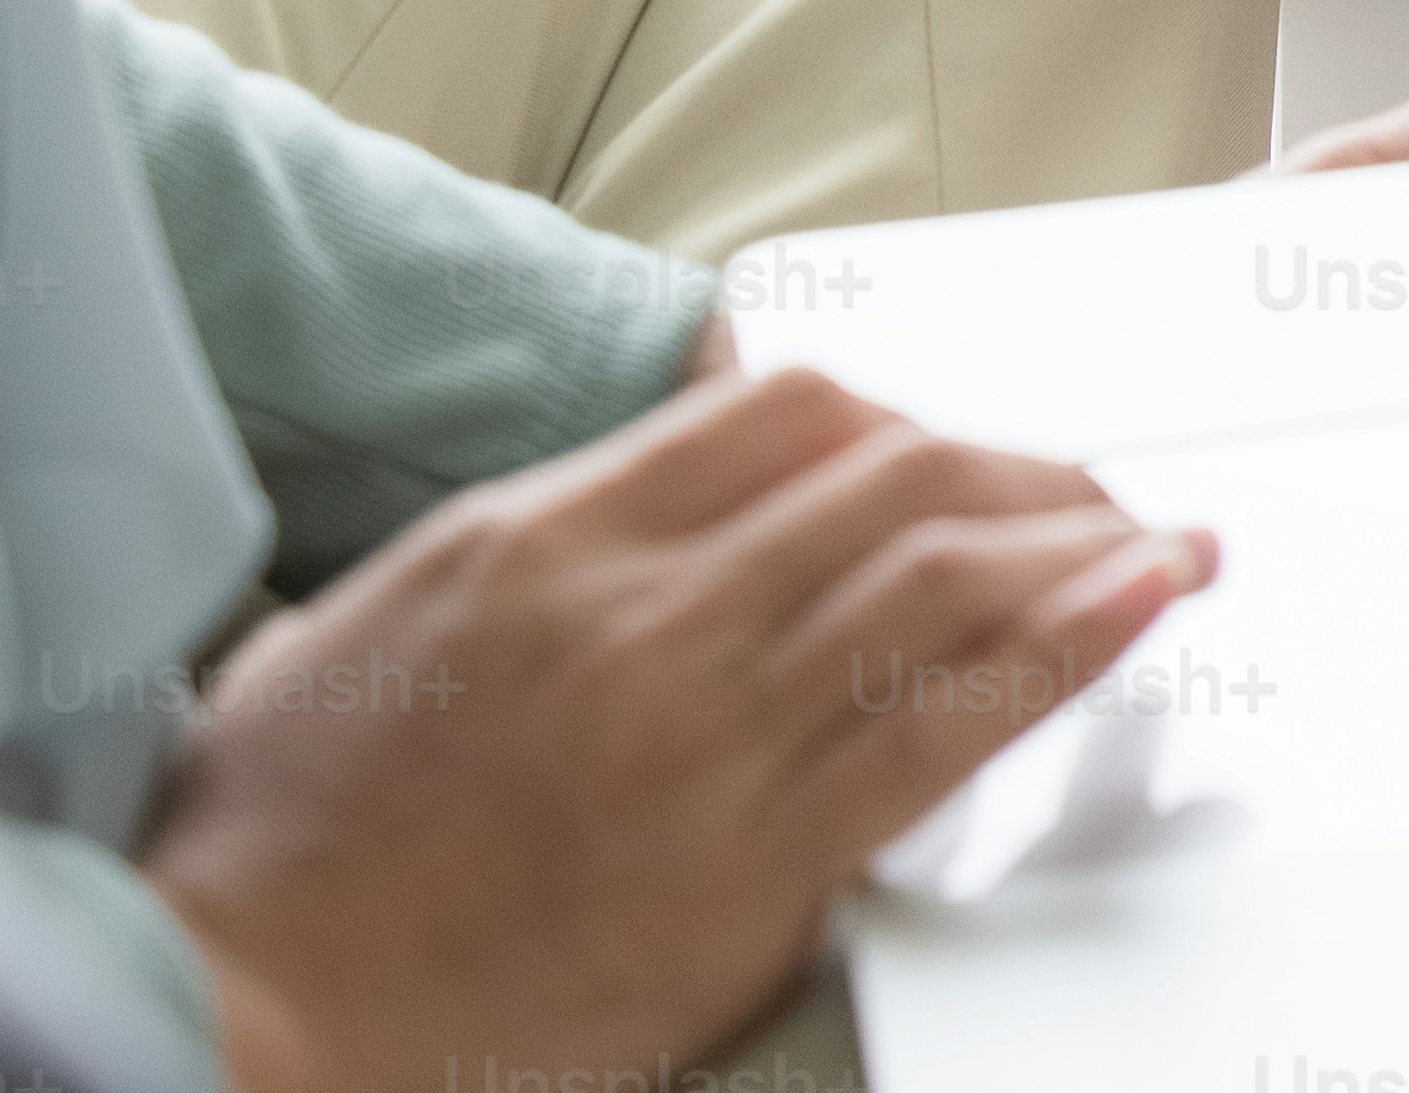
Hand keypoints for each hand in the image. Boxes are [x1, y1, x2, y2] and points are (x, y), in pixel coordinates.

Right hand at [150, 363, 1210, 1092]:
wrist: (242, 998)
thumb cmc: (275, 843)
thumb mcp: (364, 625)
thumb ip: (511, 550)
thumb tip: (618, 504)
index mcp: (543, 536)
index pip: (781, 410)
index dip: (900, 415)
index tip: (956, 445)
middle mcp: (642, 608)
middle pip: (889, 475)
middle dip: (1019, 468)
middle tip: (1097, 486)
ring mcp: (704, 728)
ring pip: (939, 575)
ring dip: (1077, 538)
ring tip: (1166, 537)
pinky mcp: (751, 855)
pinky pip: (945, 719)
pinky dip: (1063, 646)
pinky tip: (1140, 605)